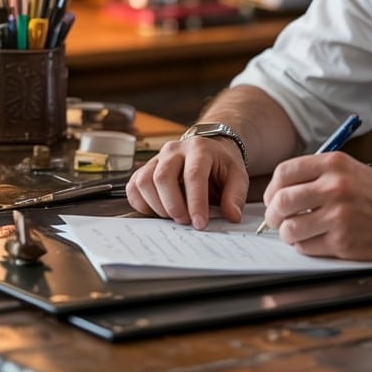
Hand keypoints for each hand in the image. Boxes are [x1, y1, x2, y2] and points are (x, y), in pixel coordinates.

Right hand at [125, 135, 248, 229]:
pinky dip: (142, 204)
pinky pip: (133, 187)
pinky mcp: (145, 168)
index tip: (200, 223)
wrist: (208, 148)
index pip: (194, 175)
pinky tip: (158, 211)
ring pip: (144, 182)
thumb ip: (235, 196)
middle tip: (185, 222)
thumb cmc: (220, 164)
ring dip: (157, 206)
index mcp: (199, 149)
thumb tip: (232, 216)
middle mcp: (174, 150)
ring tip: (172, 216)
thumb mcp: (237, 176)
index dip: (196, 202)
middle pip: (163, 177)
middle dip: (173, 206)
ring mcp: (157, 158)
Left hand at [261, 152, 371, 259]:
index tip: (273, 199)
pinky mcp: (343, 241)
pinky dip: (304, 246)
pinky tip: (315, 241)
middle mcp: (336, 187)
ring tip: (295, 233)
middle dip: (273, 215)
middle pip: (282, 201)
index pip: (284, 172)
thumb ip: (318, 175)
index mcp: (335, 164)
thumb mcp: (351, 170)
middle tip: (276, 220)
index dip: (272, 188)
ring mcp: (339, 215)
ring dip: (287, 234)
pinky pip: (306, 247)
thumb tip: (279, 191)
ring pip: (290, 228)